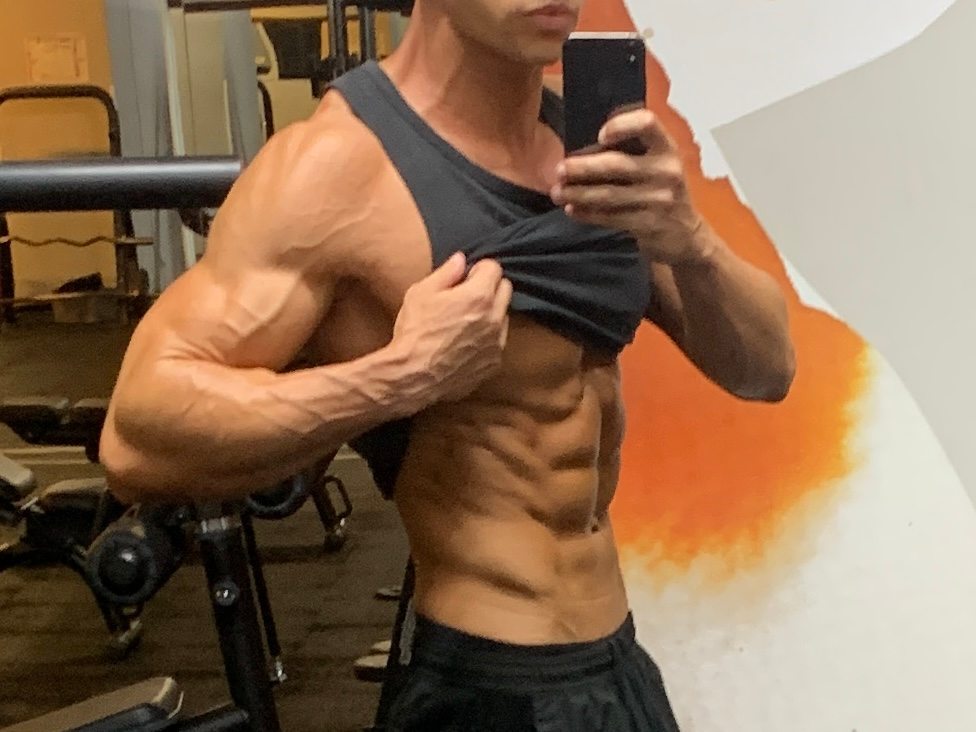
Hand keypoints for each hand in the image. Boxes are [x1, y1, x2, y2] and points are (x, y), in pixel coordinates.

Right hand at [392, 252, 511, 402]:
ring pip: (503, 317)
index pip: (493, 268)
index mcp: (479, 296)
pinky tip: (465, 344)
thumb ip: (446, 273)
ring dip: (490, 314)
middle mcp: (495, 318)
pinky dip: (487, 338)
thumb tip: (461, 259)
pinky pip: (497, 342)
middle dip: (489, 287)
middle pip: (505, 289)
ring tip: (465, 322)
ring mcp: (497, 342)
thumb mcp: (421, 293)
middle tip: (467, 296)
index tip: (465, 276)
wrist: (412, 377)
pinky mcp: (494, 363)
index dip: (477, 269)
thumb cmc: (414, 332)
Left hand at [551, 108, 708, 264]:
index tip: (600, 135)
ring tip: (557, 192)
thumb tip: (583, 146)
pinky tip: (572, 210)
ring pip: (608, 195)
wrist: (687, 235)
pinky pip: (610, 218)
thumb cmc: (663, 190)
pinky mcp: (648, 225)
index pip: (647, 123)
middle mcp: (666, 171)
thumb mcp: (658, 164)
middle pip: (616, 164)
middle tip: (558, 170)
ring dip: (578, 194)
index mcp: (666, 148)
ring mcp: (659, 200)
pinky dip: (587, 214)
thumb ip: (633, 152)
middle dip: (582, 167)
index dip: (622, 125)